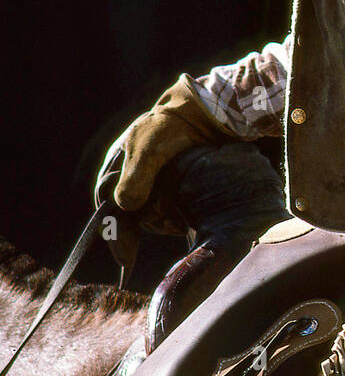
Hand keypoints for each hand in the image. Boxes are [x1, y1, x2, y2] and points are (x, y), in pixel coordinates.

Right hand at [100, 75, 232, 227]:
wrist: (204, 116)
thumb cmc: (170, 128)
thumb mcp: (148, 148)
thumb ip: (136, 176)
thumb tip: (126, 206)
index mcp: (116, 170)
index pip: (108, 208)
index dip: (115, 233)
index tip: (126, 258)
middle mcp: (132, 181)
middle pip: (132, 217)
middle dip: (148, 222)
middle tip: (167, 224)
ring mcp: (154, 188)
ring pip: (151, 218)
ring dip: (165, 221)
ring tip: (181, 215)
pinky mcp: (175, 193)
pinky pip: (171, 216)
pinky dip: (178, 219)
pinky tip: (188, 217)